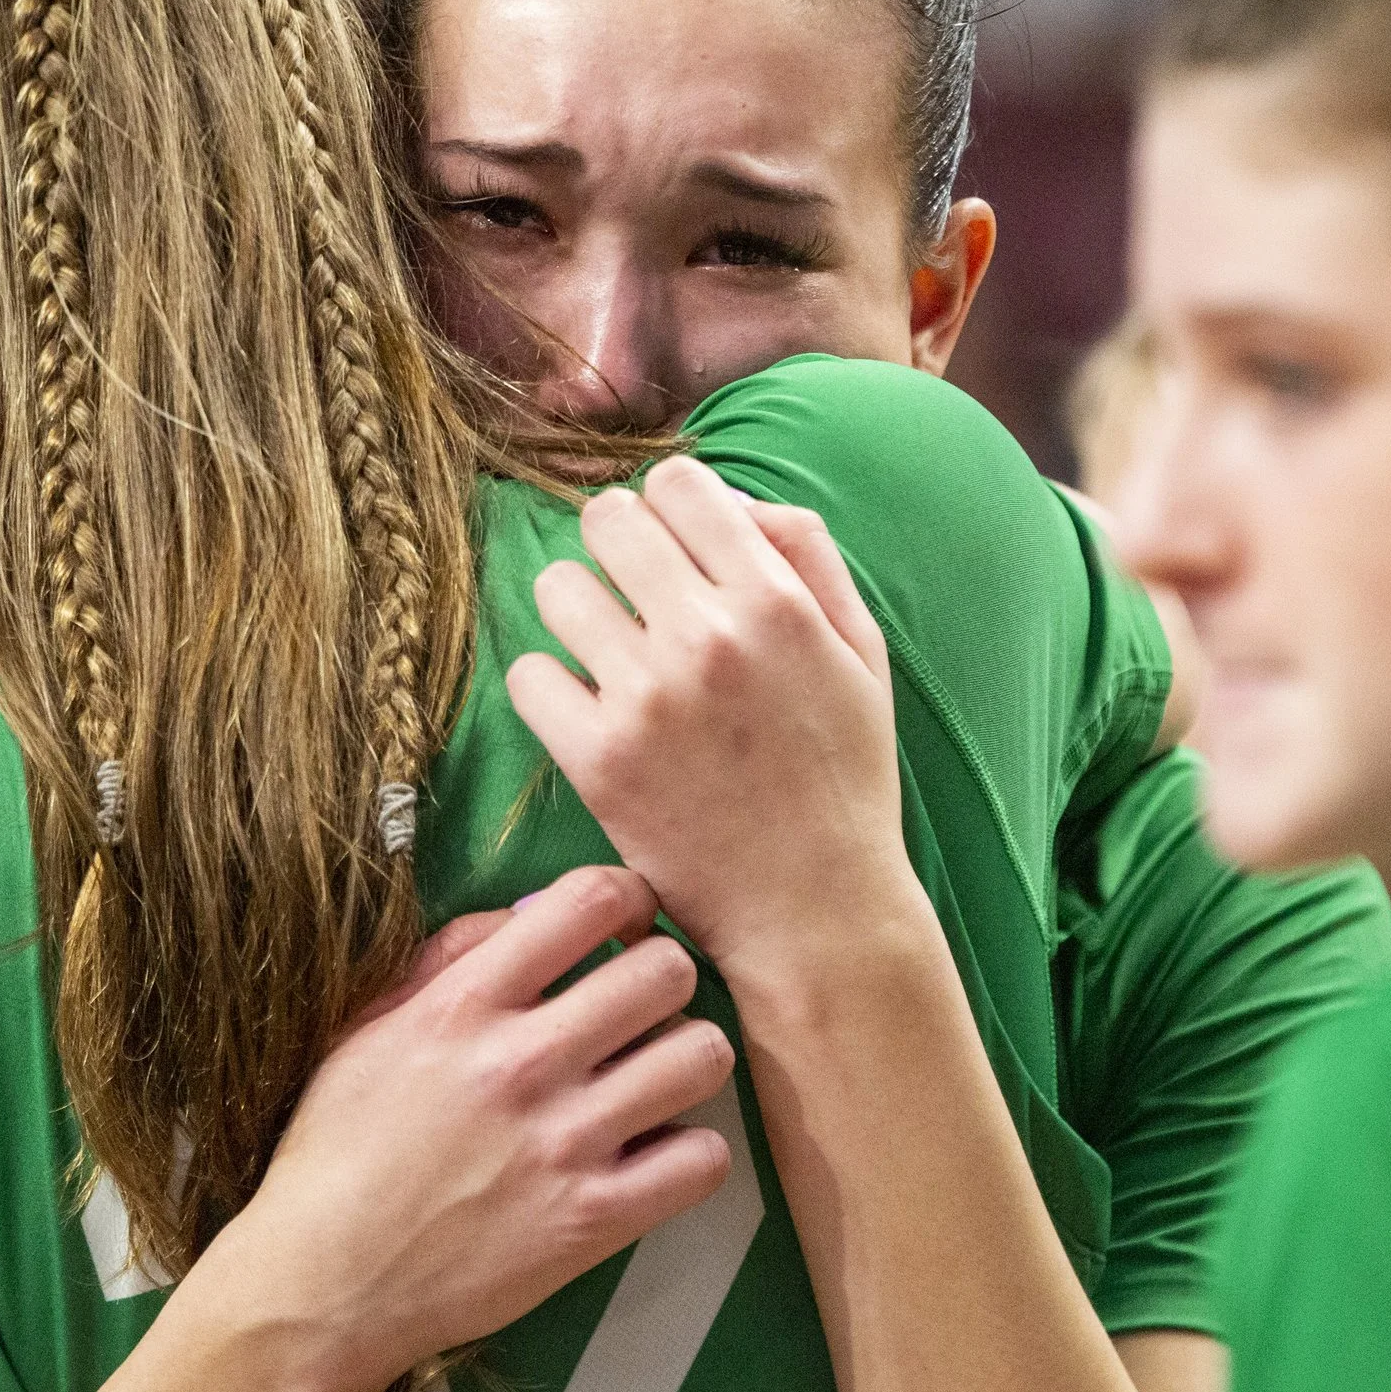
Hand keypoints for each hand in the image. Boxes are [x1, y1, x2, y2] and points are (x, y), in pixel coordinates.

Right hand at [196, 866, 733, 1391]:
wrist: (323, 1284)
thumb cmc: (339, 1148)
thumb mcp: (370, 1025)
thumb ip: (450, 955)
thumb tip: (530, 910)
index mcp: (465, 1003)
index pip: (588, 899)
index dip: (628, 899)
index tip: (625, 924)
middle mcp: (522, 1062)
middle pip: (665, 971)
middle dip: (664, 975)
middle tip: (644, 1005)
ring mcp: (564, 1144)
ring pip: (701, 1057)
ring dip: (689, 1057)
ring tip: (657, 1075)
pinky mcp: (593, 1222)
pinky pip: (704, 1160)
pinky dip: (693, 1152)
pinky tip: (655, 1152)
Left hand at [505, 457, 922, 987]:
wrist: (817, 909)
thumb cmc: (843, 777)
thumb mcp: (861, 650)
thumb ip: (807, 553)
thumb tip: (731, 498)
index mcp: (775, 602)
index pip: (679, 482)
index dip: (671, 507)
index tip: (676, 548)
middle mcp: (707, 638)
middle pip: (606, 519)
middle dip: (617, 548)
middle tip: (635, 597)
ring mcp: (646, 699)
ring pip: (556, 587)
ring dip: (579, 613)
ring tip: (611, 656)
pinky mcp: (597, 761)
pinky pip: (528, 676)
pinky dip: (551, 690)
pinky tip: (590, 715)